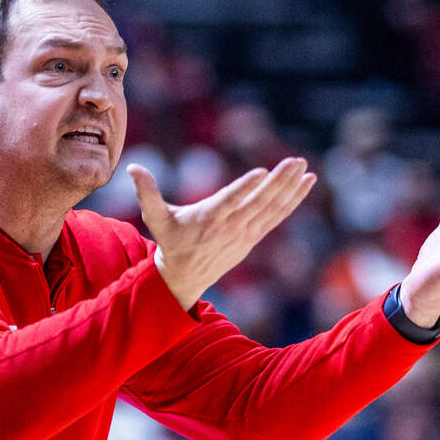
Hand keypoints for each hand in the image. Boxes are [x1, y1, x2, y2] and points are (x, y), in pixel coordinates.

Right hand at [130, 157, 316, 309]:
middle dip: (279, 182)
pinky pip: (277, 217)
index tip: (262, 172)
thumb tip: (132, 167)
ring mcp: (245, 233)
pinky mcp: (253, 237)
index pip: (229, 201)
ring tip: (305, 168)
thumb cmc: (169, 241)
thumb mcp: (154, 217)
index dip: (245, 188)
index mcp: (208, 219)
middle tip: (295, 162)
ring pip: (272, 209)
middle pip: (258, 203)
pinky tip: (306, 183)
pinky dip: (293, 201)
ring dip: (290, 189)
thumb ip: (146, 192)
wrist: (183, 277)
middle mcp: (230, 227)